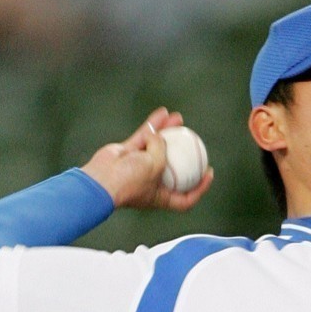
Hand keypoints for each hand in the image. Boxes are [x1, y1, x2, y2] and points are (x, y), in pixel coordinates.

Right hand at [81, 107, 212, 210]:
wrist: (101, 179)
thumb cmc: (130, 181)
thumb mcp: (156, 167)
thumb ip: (161, 150)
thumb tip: (159, 137)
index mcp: (161, 197)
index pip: (185, 198)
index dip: (200, 188)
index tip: (209, 173)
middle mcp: (152, 183)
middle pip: (174, 168)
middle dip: (185, 154)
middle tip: (195, 141)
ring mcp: (139, 167)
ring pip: (158, 147)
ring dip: (169, 133)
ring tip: (179, 119)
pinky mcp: (128, 153)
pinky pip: (144, 137)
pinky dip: (152, 126)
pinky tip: (162, 113)